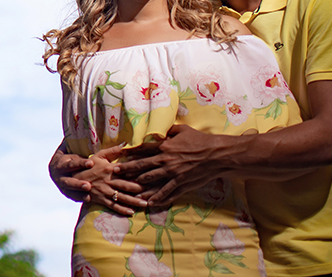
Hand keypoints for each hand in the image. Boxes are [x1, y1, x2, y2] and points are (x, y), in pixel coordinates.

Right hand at [48, 145, 92, 200]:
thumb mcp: (70, 148)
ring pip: (69, 188)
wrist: (55, 169)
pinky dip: (80, 197)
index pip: (72, 163)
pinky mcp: (66, 192)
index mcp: (60, 162)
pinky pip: (72, 196)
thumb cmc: (69, 156)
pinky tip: (88, 199)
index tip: (91, 163)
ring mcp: (61, 184)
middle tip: (88, 184)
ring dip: (78, 189)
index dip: (81, 163)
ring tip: (88, 189)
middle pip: (68, 178)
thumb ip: (77, 140)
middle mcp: (59, 174)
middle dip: (78, 181)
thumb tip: (83, 124)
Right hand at [50, 144, 145, 214]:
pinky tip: (131, 213)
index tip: (149, 176)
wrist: (72, 175)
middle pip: (126, 186)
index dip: (137, 174)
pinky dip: (121, 210)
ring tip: (145, 205)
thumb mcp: (99, 155)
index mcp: (109, 168)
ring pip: (121, 198)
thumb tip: (125, 144)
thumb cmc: (88, 164)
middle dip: (139, 191)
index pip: (126, 172)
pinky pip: (112, 206)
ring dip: (134, 202)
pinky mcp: (99, 199)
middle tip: (152, 194)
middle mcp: (108, 180)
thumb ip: (112, 151)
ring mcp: (104, 191)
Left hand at [112, 125, 229, 205]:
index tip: (120, 155)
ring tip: (129, 189)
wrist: (216, 155)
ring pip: (152, 180)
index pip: (143, 149)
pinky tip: (151, 203)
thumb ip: (169, 130)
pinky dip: (158, 198)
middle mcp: (165, 160)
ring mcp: (173, 173)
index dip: (131, 152)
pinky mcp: (181, 183)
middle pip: (142, 166)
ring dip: (139, 185)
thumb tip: (160, 129)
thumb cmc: (200, 140)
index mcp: (165, 146)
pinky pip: (167, 192)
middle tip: (116, 173)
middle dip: (128, 169)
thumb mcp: (183, 130)